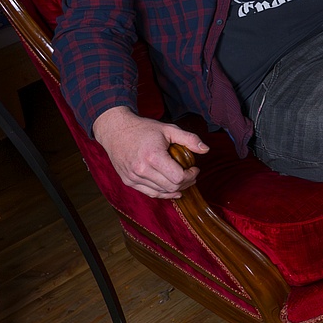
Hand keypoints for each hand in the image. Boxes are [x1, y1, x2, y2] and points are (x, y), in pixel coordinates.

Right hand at [92, 106, 206, 199]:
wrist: (116, 130)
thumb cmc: (144, 129)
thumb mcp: (169, 129)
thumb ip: (189, 139)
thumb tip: (206, 149)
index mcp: (153, 156)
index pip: (178, 177)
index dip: (191, 175)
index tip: (195, 168)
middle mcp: (141, 169)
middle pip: (171, 187)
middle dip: (186, 182)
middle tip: (191, 174)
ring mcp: (133, 177)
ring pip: (161, 192)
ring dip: (175, 188)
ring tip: (182, 179)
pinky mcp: (128, 181)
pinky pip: (150, 193)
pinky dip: (163, 193)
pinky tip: (172, 190)